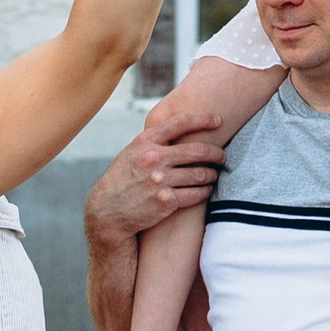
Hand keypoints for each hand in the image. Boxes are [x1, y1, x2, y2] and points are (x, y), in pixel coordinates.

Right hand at [88, 122, 226, 239]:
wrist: (107, 211)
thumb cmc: (122, 179)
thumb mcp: (131, 153)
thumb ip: (154, 142)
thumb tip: (181, 127)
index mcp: (145, 142)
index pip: (180, 123)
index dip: (203, 119)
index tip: (218, 120)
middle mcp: (153, 158)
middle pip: (198, 150)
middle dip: (216, 153)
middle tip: (222, 156)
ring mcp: (160, 180)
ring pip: (200, 174)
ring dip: (212, 175)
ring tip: (213, 175)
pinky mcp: (165, 201)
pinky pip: (196, 194)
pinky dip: (205, 192)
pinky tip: (206, 190)